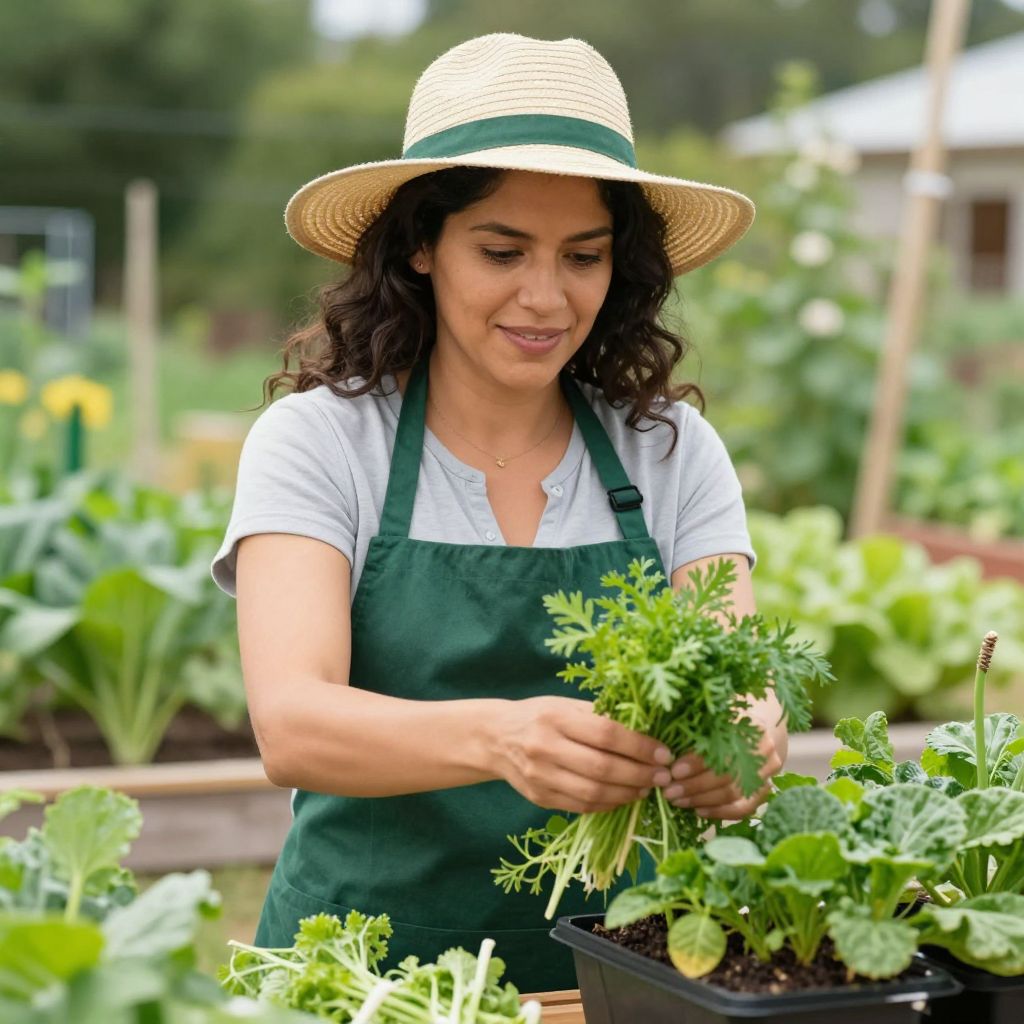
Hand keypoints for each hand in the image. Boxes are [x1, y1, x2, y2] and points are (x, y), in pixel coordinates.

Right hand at [492, 696, 672, 814]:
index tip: (663, 753)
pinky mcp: (540, 798)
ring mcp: (540, 777)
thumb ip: (600, 716)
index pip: (606, 734)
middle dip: (640, 774)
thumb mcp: (565, 705)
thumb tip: (646, 731)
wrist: (496, 738)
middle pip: (602, 768)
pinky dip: (608, 804)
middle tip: (663, 776)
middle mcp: (545, 748)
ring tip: (646, 788)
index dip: (639, 746)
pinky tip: (623, 796)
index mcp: (555, 718)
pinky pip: (582, 806)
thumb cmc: (539, 716)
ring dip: (627, 793)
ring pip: (594, 793)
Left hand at [658, 711, 784, 820]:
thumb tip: (664, 753)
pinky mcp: (764, 792)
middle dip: (694, 786)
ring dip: (702, 800)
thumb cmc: (726, 724)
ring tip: (677, 800)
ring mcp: (768, 774)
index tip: (673, 770)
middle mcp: (764, 751)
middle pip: (727, 775)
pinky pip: (743, 809)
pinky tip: (698, 810)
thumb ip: (696, 732)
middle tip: (669, 792)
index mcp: (750, 727)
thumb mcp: (714, 720)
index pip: (721, 750)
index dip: (696, 763)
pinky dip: (719, 812)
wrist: (754, 733)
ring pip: (734, 794)